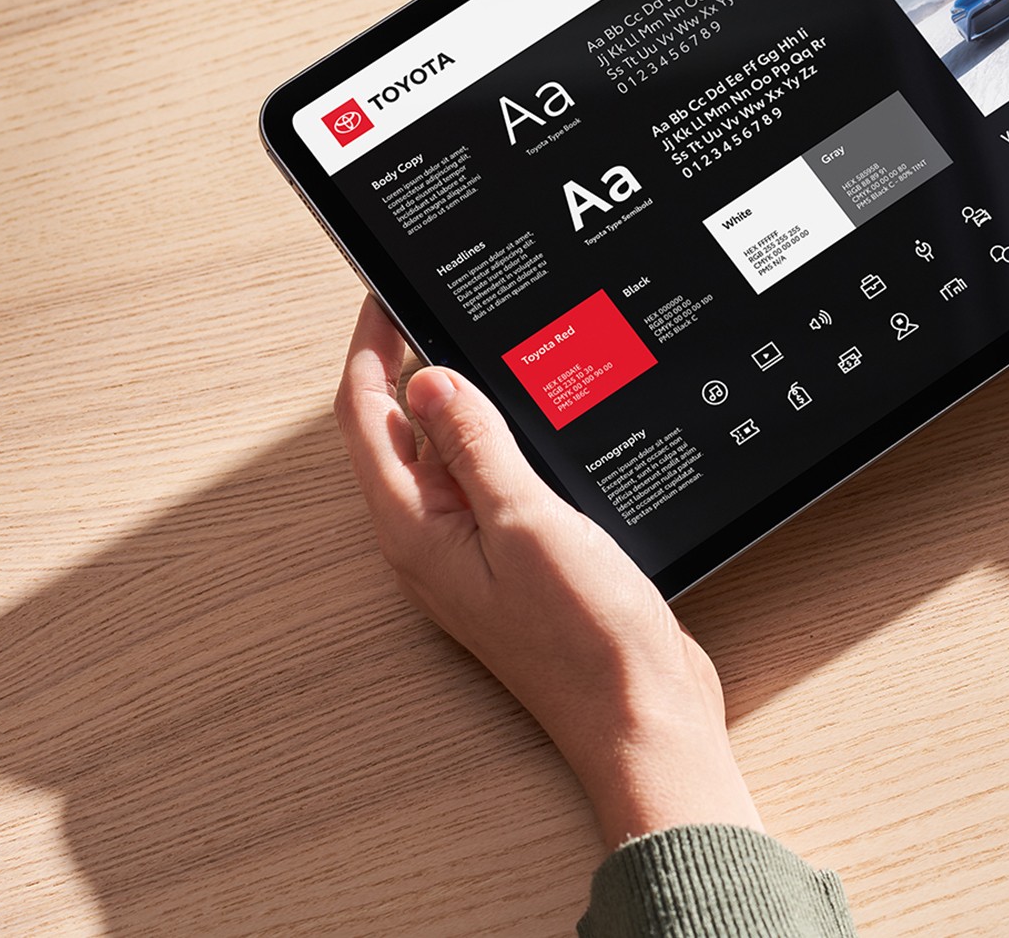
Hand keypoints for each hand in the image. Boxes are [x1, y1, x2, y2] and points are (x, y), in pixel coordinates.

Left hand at [336, 297, 762, 846]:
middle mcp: (434, 541)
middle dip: (412, 366)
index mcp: (416, 531)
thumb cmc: (583, 638)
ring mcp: (474, 552)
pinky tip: (536, 419)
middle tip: (436, 303)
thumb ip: (476, 448)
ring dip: (464, 403)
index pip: (366, 419)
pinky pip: (494, 482)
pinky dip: (503, 441)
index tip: (381, 295)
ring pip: (452, 456)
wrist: (641, 712)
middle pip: (401, 433)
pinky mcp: (517, 560)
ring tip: (490, 346)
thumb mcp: (526, 522)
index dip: (369, 349)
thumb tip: (428, 379)